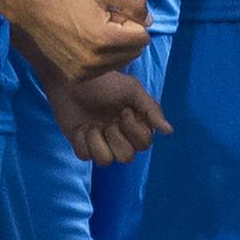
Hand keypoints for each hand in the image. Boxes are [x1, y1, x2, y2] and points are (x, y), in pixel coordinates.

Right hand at [12, 0, 151, 81]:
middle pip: (133, 53)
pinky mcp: (74, 78)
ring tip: (92, 32)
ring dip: (114, 49)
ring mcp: (84, 73)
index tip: (114, 14)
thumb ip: (134, 3)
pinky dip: (99, 59)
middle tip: (104, 22)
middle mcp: (96, 62)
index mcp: (106, 39)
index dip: (132, 23)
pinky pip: (101, 70)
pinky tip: (82, 44)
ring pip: (118, 63)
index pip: (142, 38)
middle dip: (126, 37)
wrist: (32, 8)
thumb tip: (149, 22)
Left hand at [41, 69, 172, 164]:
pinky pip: (85, 156)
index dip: (134, 131)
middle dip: (115, 138)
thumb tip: (168, 131)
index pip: (144, 144)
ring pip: (105, 161)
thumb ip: (151, 110)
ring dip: (97, 141)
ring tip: (91, 125)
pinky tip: (80, 127)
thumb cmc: (103, 80)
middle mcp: (119, 137)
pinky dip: (82, 140)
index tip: (124, 111)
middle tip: (107, 121)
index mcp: (134, 125)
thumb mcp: (132, 89)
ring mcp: (100, 142)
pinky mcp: (82, 144)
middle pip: (127, 157)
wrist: (71, 77)